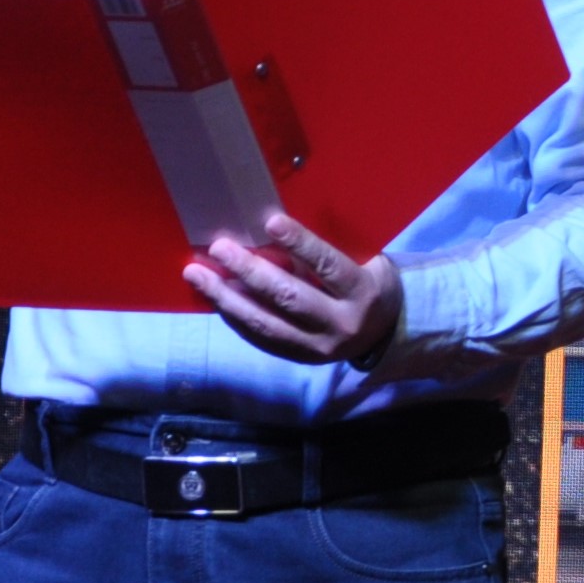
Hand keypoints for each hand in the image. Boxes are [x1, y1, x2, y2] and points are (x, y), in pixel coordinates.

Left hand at [187, 212, 398, 365]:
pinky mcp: (301, 359)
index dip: (300, 243)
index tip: (271, 223)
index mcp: (361, 292)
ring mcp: (319, 347)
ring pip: (266, 323)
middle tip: (219, 248)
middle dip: (249, 271)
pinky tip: (215, 298)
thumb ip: (328, 255)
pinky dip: (235, 317)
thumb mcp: (365, 263)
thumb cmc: (368, 283)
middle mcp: (341, 323)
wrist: (385, 331)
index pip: (327, 265)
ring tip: (197, 275)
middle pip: (289, 297)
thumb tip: (273, 231)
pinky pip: (261, 338)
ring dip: (226, 298)